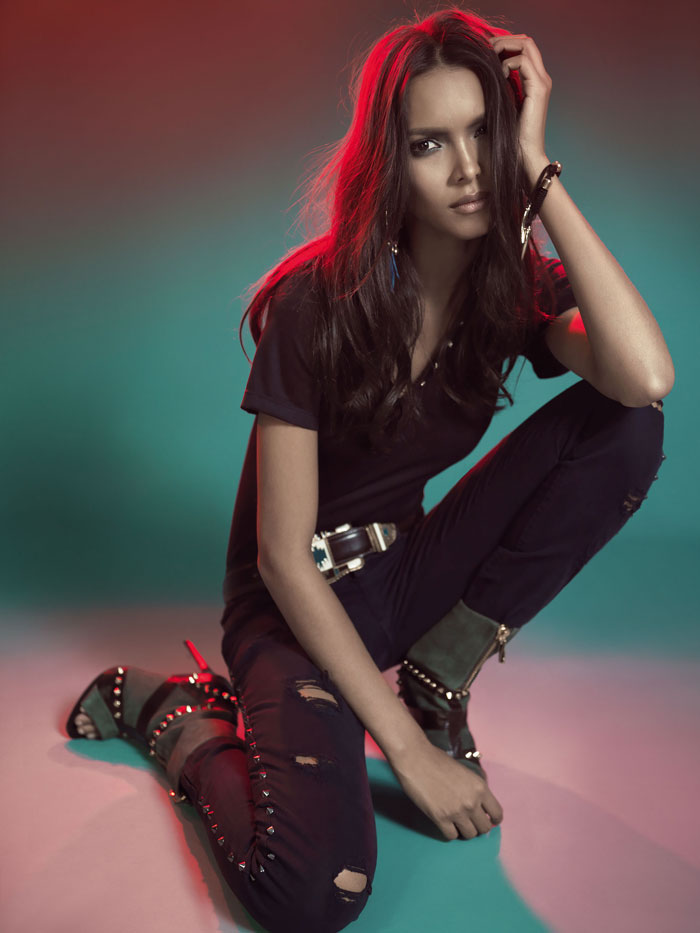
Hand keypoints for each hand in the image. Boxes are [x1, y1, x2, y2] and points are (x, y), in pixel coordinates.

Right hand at [389, 736, 503, 839]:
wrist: (415, 757)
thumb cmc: (437, 760)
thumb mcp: (465, 772)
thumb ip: (473, 789)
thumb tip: (478, 804)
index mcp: (480, 787)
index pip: (497, 814)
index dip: (492, 819)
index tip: (486, 818)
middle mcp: (472, 802)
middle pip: (484, 828)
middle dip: (477, 826)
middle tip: (468, 820)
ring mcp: (456, 812)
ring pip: (470, 835)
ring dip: (463, 830)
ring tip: (455, 821)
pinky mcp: (440, 818)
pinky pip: (451, 836)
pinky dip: (449, 831)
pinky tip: (444, 822)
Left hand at [488, 32, 551, 176]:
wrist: (525, 155)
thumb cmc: (511, 135)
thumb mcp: (503, 105)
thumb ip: (500, 87)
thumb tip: (484, 73)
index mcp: (534, 80)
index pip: (524, 48)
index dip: (506, 43)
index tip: (486, 49)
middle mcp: (541, 77)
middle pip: (527, 41)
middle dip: (504, 39)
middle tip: (486, 47)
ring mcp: (542, 82)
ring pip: (527, 45)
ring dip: (505, 46)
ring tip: (491, 57)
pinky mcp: (538, 89)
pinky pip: (523, 62)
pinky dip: (508, 63)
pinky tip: (498, 76)